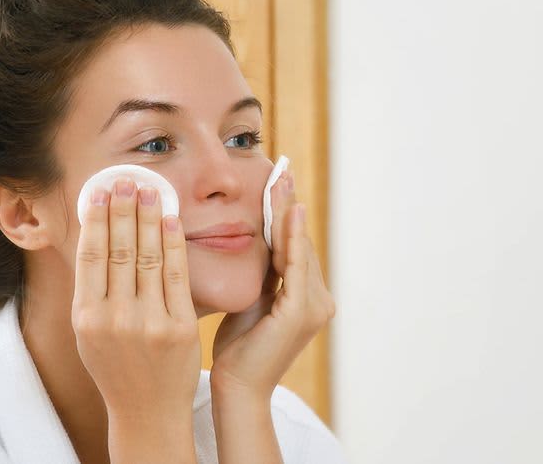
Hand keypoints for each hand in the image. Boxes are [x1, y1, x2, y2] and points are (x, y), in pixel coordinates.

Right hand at [72, 177, 200, 420]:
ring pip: (147, 257)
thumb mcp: (89, 333)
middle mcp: (115, 319)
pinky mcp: (180, 327)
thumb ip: (91, 290)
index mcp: (87, 318)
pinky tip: (172, 219)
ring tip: (150, 189)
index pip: (91, 257)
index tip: (101, 192)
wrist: (147, 411)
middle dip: (124, 210)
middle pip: (119, 251)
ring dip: (149, 218)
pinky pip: (176, 275)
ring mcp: (149, 323)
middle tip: (127, 180)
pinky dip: (174, 243)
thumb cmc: (115, 366)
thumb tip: (95, 235)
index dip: (96, 220)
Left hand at [209, 170, 336, 398]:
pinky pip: (295, 266)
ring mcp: (314, 307)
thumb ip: (261, 275)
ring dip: (288, 212)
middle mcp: (318, 300)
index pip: (292, 246)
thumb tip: (250, 241)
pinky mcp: (302, 312)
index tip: (276, 182)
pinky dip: (292, 237)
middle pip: (298, 242)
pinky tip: (289, 212)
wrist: (238, 386)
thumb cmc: (238, 348)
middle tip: (281, 169)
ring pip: (298, 248)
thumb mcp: (251, 301)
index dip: (283, 213)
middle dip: (287, 204)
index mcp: (305, 297)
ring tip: (282, 180)